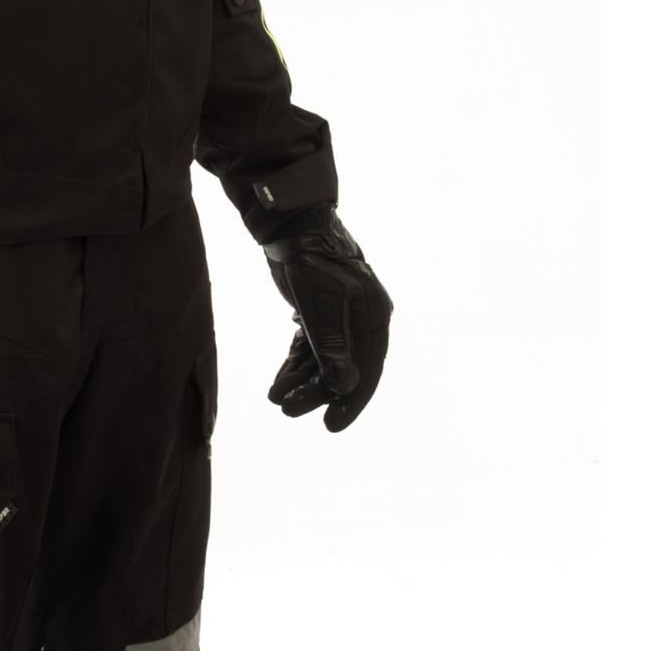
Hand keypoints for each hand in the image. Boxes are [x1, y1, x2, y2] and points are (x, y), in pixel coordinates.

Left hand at [262, 205, 392, 431]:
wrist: (289, 225)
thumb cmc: (311, 259)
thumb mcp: (320, 304)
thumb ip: (331, 345)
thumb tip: (345, 386)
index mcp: (374, 316)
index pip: (368, 369)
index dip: (351, 400)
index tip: (331, 425)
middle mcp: (361, 320)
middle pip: (343, 369)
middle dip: (316, 392)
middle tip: (289, 411)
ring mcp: (340, 318)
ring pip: (323, 362)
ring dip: (301, 381)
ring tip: (277, 399)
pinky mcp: (318, 314)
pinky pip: (309, 350)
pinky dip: (295, 366)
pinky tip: (278, 383)